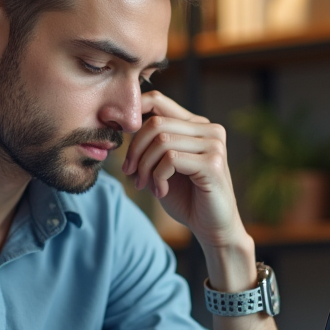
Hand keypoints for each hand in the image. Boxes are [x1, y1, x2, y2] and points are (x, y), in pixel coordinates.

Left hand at [121, 91, 243, 249]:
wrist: (212, 228)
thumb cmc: (186, 197)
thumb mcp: (161, 166)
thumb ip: (150, 145)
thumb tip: (121, 124)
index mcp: (196, 125)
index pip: (157, 101)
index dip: (132, 112)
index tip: (115, 132)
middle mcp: (209, 129)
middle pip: (155, 123)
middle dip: (135, 150)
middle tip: (130, 173)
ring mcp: (213, 144)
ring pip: (161, 140)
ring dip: (145, 166)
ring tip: (145, 184)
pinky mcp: (213, 162)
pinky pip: (170, 158)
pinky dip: (158, 177)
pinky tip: (161, 192)